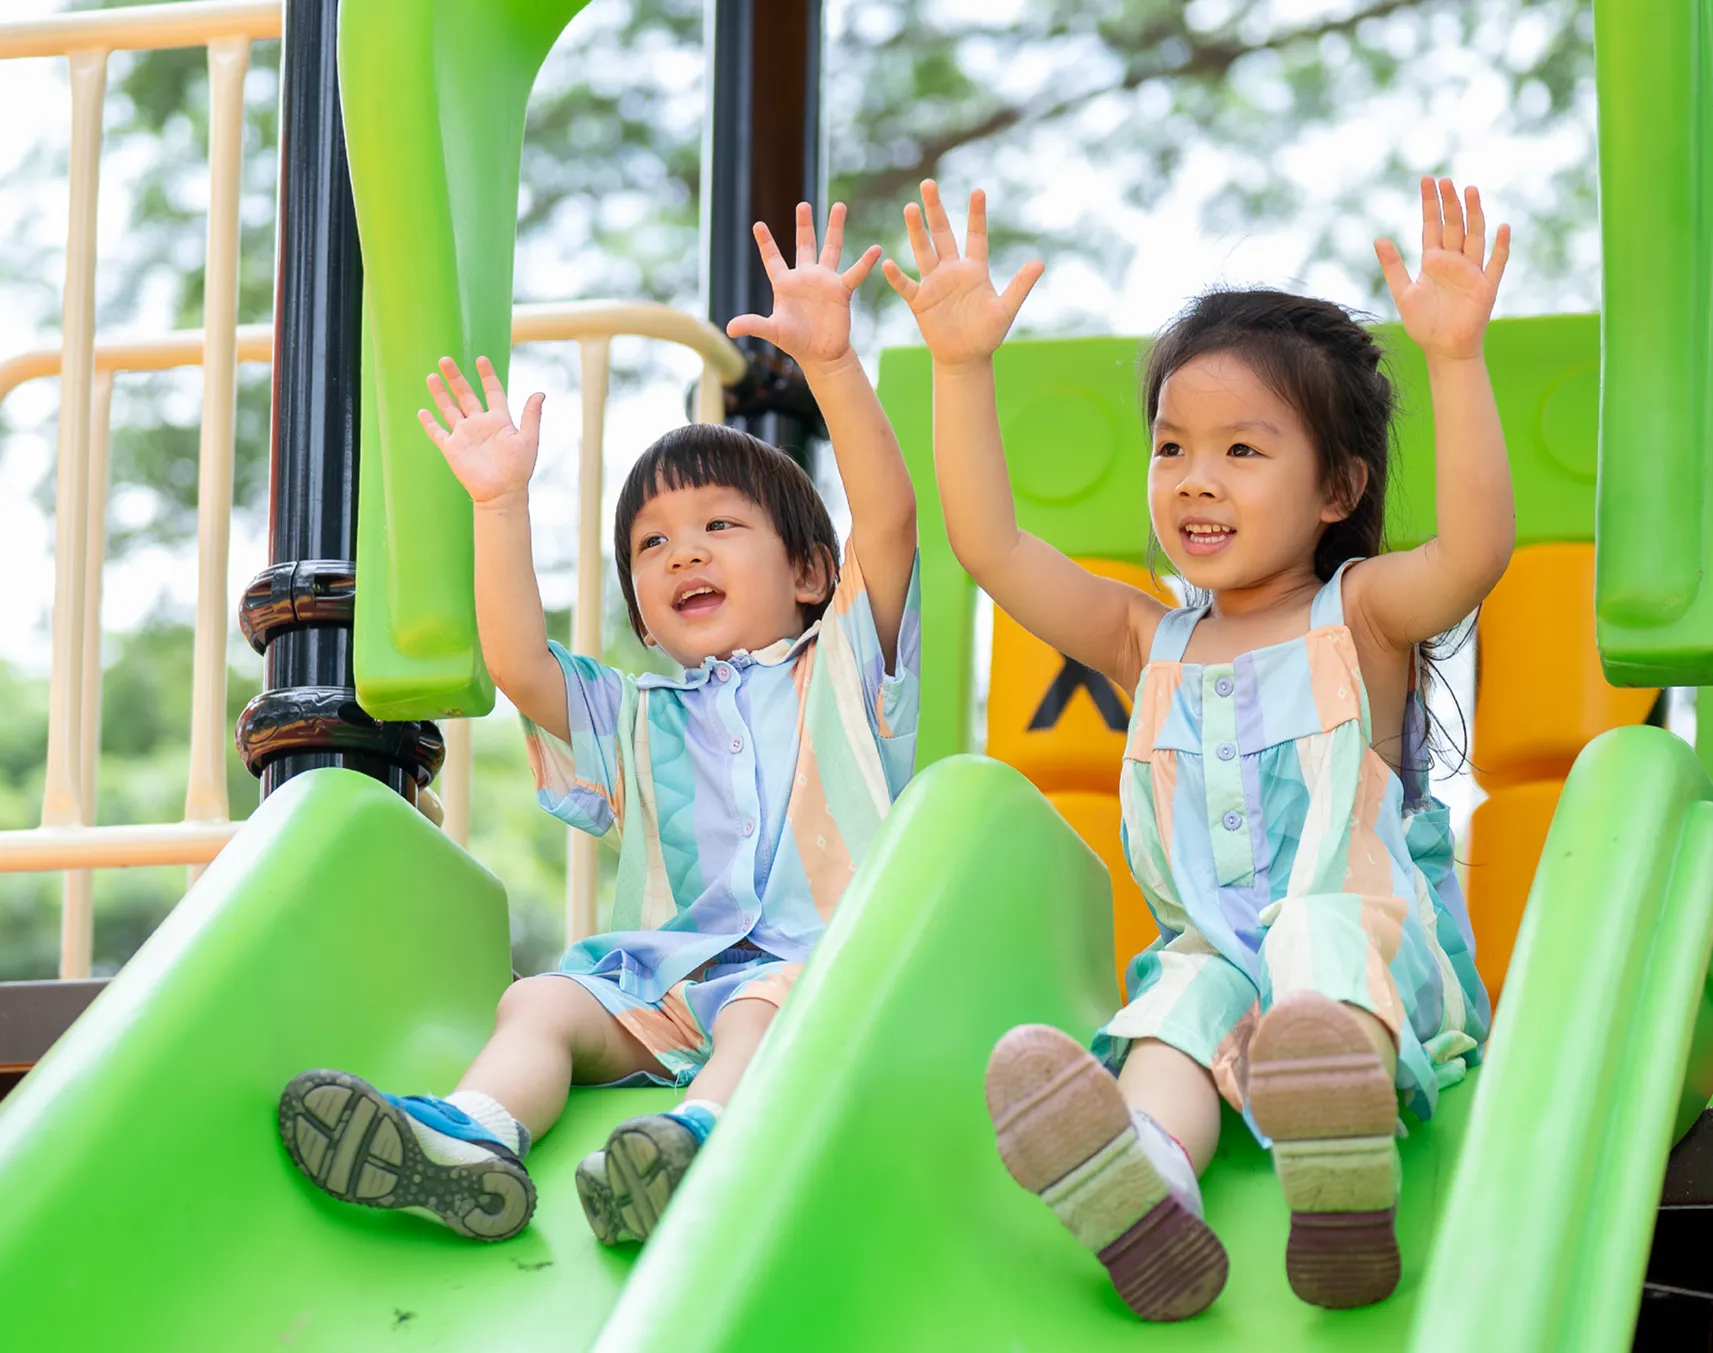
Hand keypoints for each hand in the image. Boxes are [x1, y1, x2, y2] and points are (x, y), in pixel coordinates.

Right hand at [418, 355, 543, 504]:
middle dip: (455, 378)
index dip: (487, 376)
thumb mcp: (528, 439)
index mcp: (499, 420)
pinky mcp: (452, 448)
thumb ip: (531, 415)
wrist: (502, 492)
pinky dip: (430, 423)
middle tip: (445, 359)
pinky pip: (438, 433)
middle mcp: (480, 424)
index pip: (492, 392)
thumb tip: (540, 393)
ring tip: (432, 376)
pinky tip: (422, 411)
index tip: (481, 360)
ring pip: (449, 409)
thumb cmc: (518, 468)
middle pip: (465, 395)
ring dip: (440, 394)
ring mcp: (465, 435)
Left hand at [726, 201, 879, 368]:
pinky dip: (865, 262)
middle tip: (803, 205)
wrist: (820, 354)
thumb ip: (753, 325)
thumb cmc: (795, 341)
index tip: (758, 225)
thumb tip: (730, 328)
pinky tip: (876, 249)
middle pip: (804, 244)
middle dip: (804, 224)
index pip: (772, 258)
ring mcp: (825, 281)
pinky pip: (855, 273)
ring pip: (831, 248)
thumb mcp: (772, 331)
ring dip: (834, 228)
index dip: (766, 242)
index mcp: (785, 283)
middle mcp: (805, 277)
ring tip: (839, 205)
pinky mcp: (841, 291)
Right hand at [882, 181, 1042, 369]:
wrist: (966, 358)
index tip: (977, 190)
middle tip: (928, 184)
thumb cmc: (988, 334)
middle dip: (935, 210)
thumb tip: (1040, 262)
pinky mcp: (920, 301)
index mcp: (975, 270)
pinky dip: (897, 277)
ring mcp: (934, 284)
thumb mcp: (1006, 309)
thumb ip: (1020, 285)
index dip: (976, 214)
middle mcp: (952, 271)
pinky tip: (890, 263)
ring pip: (923, 251)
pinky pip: (907, 286)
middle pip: (942, 234)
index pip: (975, 236)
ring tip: (910, 208)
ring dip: (916, 231)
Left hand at [1376, 177, 1510, 361]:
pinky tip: (1502, 228)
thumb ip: (1392, 266)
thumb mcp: (1403, 292)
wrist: (1443, 349)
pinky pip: (1496, 263)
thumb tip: (1378, 239)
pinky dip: (1500, 246)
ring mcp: (1471, 271)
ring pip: (1474, 236)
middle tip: (1445, 180)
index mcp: (1433, 261)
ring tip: (1470, 191)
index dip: (1430, 204)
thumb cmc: (1423, 323)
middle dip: (1449, 203)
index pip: (1432, 225)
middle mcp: (1454, 261)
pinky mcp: (1485, 286)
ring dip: (1474, 214)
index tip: (1427, 180)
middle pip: (1453, 225)